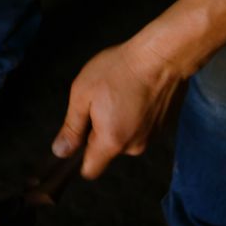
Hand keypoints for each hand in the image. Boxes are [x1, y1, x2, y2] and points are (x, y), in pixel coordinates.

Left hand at [50, 41, 182, 178]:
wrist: (163, 55)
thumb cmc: (119, 70)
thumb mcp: (82, 94)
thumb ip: (71, 127)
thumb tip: (61, 151)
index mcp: (111, 142)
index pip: (91, 170)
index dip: (79, 158)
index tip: (77, 136)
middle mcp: (134, 146)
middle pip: (108, 150)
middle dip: (99, 130)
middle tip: (99, 100)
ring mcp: (152, 136)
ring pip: (125, 136)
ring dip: (118, 120)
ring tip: (120, 92)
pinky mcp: (164, 125)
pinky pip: (140, 127)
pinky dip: (135, 114)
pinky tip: (135, 92)